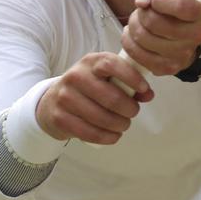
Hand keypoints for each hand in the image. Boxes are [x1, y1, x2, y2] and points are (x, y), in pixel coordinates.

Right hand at [36, 53, 154, 145]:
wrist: (51, 101)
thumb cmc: (87, 88)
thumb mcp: (104, 78)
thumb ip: (128, 83)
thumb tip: (148, 94)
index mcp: (90, 62)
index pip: (112, 64)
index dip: (131, 77)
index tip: (143, 89)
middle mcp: (76, 76)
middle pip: (112, 97)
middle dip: (130, 110)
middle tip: (132, 113)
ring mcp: (65, 97)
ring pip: (103, 118)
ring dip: (120, 126)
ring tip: (123, 125)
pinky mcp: (60, 118)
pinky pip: (91, 133)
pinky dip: (108, 138)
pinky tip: (113, 135)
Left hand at [121, 0, 200, 75]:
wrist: (186, 34)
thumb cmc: (175, 7)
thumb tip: (141, 2)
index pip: (181, 7)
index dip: (161, 1)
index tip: (155, 0)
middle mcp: (196, 36)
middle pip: (155, 23)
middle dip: (142, 13)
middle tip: (143, 11)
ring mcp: (183, 55)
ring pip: (143, 38)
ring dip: (133, 26)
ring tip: (137, 22)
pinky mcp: (168, 68)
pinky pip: (138, 55)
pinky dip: (129, 42)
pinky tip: (132, 35)